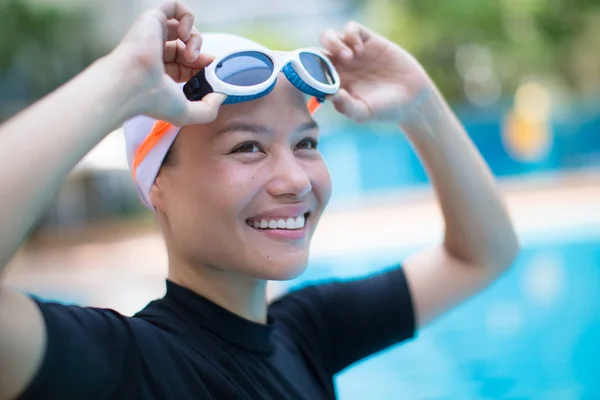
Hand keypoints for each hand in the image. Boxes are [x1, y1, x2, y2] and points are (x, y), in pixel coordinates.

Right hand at [109, 1, 224, 124]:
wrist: (133, 84)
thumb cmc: (154, 101)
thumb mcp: (187, 113)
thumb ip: (209, 110)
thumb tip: (221, 97)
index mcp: (159, 73)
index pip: (187, 65)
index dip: (203, 66)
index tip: (210, 73)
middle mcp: (154, 52)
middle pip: (187, 47)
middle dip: (201, 55)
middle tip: (204, 65)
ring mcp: (152, 35)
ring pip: (183, 27)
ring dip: (196, 39)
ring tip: (191, 54)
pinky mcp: (152, 18)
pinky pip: (175, 6)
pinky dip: (188, 18)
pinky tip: (185, 35)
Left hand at [320, 22, 434, 123]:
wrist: (413, 98)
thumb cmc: (386, 109)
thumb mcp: (364, 113)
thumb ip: (346, 106)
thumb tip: (329, 94)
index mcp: (334, 84)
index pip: (310, 73)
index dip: (306, 73)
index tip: (310, 77)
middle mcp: (340, 67)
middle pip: (315, 52)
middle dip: (315, 56)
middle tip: (328, 65)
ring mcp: (354, 53)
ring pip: (329, 37)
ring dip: (333, 44)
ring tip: (348, 58)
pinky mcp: (369, 41)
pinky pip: (351, 29)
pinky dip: (351, 36)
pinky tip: (360, 51)